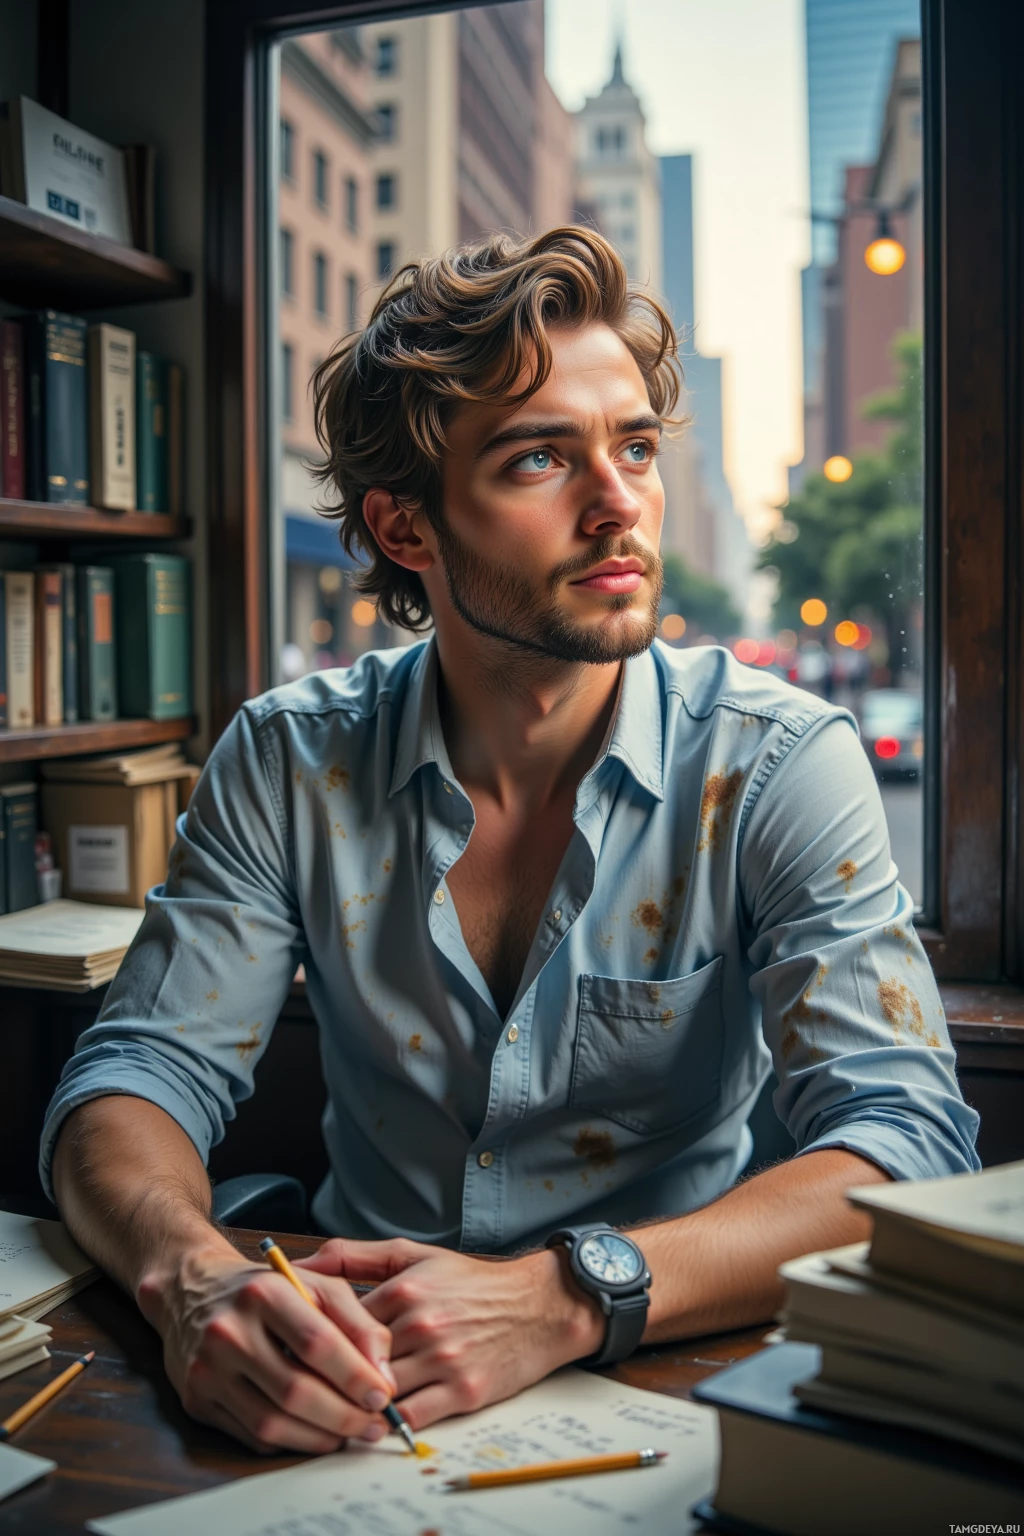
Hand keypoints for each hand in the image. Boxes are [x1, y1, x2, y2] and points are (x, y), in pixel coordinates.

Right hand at [136, 1240, 397, 1453]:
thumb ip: (359, 1322)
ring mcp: (207, 1370)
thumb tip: (384, 1375)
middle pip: (294, 1390)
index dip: (355, 1375)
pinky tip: (315, 1432)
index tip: (383, 1395)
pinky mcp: (197, 1401)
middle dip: (343, 1415)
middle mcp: (228, 1331)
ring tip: (351, 1432)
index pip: (316, 1343)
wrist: (194, 1291)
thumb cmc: (267, 1290)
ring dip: (320, 1436)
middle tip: (374, 1424)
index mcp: (263, 1294)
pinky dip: (291, 1441)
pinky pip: (252, 1436)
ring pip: (272, 1422)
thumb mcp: (317, 1285)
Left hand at [298, 1238, 604, 1429]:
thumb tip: (300, 1264)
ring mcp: (442, 1360)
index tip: (295, 1349)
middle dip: (327, 1375)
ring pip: (378, 1393)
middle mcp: (421, 1324)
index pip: (338, 1321)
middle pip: (354, 1361)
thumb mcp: (415, 1254)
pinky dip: (388, 1424)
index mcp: (404, 1287)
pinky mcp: (462, 1391)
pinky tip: (374, 1423)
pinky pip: (412, 1417)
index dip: (314, 1338)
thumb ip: (353, 1256)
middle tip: (302, 1385)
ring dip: (354, 1403)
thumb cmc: (473, 1282)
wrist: (538, 1306)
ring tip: (333, 1408)